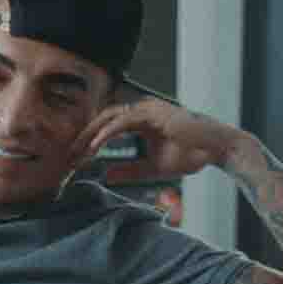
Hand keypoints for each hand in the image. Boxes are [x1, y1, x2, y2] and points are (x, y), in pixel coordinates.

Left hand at [74, 97, 258, 182]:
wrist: (214, 150)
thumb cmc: (189, 155)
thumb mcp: (151, 168)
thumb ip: (129, 170)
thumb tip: (105, 175)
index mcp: (141, 119)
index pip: (107, 125)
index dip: (89, 140)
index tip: (75, 159)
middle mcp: (142, 109)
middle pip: (103, 118)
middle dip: (83, 136)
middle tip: (68, 156)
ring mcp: (147, 108)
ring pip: (109, 117)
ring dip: (90, 135)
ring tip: (77, 153)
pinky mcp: (153, 112)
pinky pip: (123, 121)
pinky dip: (106, 133)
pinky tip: (94, 146)